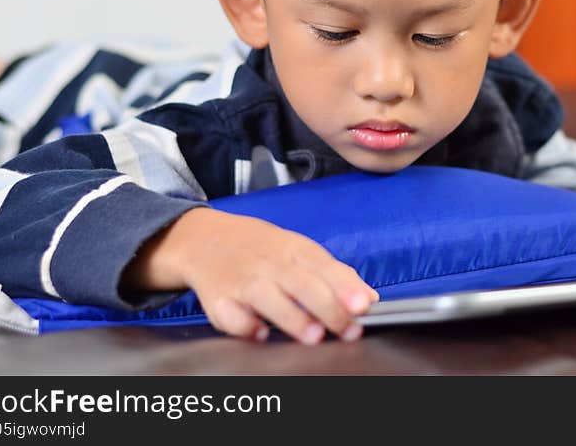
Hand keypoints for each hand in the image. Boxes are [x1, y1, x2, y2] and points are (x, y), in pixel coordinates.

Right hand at [124, 207, 379, 343]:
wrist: (204, 239)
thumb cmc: (262, 249)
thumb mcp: (300, 251)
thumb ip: (336, 275)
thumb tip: (370, 299)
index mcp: (295, 249)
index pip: (325, 267)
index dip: (346, 287)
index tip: (364, 305)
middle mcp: (270, 263)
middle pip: (303, 284)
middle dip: (328, 307)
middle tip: (349, 330)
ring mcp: (243, 280)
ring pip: (269, 298)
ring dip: (292, 318)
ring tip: (314, 336)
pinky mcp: (218, 299)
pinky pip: (231, 316)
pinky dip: (245, 326)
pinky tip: (260, 334)